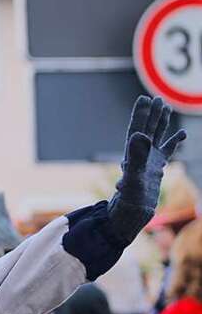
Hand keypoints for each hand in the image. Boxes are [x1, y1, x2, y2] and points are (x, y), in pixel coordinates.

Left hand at [108, 96, 186, 242]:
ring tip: (165, 107)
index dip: (140, 114)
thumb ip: (136, 156)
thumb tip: (139, 135)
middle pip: (146, 129)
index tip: (144, 98)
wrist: (131, 216)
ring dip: (160, 123)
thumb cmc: (130, 200)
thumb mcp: (134, 176)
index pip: (137, 129)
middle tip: (155, 97)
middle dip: (151, 113)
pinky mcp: (156, 169)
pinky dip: (174, 141)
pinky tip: (182, 134)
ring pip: (156, 137)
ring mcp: (149, 162)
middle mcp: (139, 155)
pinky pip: (167, 151)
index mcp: (133, 154)